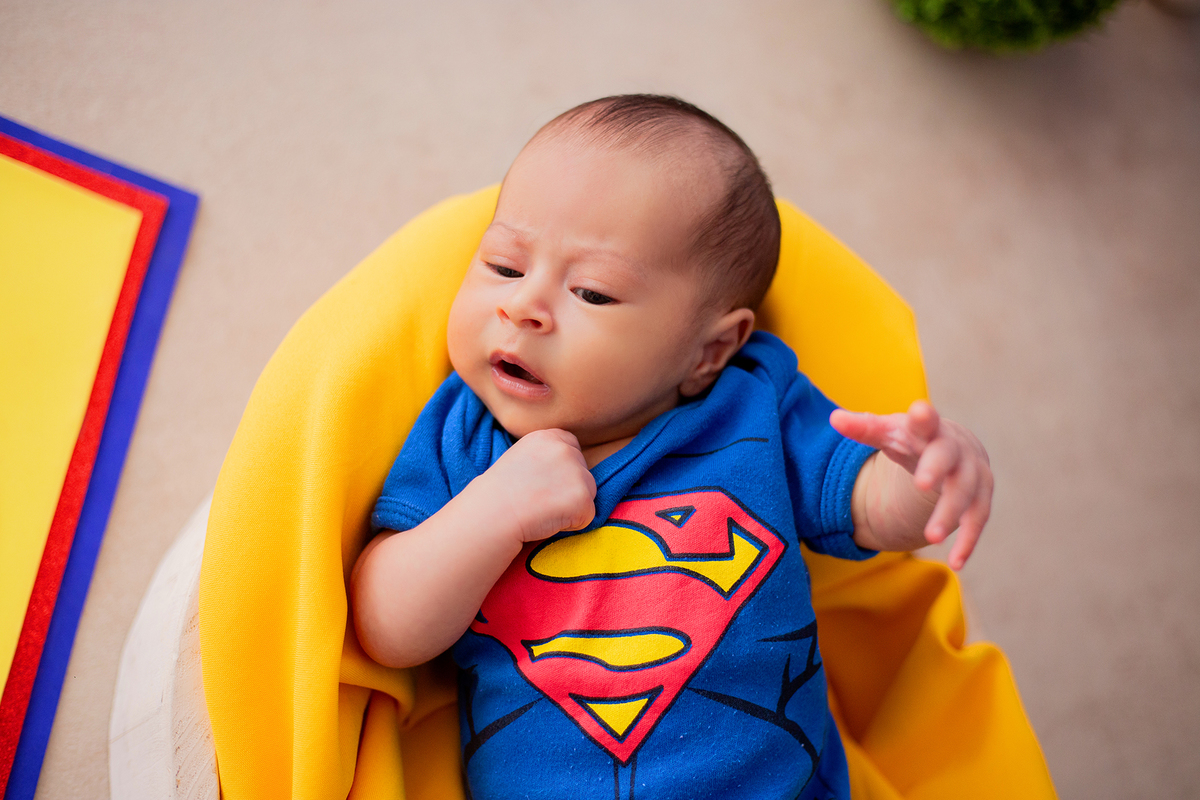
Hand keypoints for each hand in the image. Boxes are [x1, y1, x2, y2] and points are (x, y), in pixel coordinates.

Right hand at [478, 428, 596, 542]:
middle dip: (568, 487)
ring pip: (588, 493)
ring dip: (571, 506)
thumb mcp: (520, 457)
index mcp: (548, 437)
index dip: (561, 469)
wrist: (492, 514)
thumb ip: (545, 455)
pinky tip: (548, 520)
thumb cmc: (500, 493)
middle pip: (583, 471)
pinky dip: (573, 524)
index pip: (572, 447)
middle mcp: (565, 450)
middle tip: (539, 498)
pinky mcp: (582, 498)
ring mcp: (576, 473)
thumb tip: (562, 470)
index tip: (542, 482)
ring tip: (542, 509)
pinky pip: (587, 516)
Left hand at [830, 400, 991, 569]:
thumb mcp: (889, 432)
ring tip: (930, 538)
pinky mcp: (981, 498)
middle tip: (921, 484)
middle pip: (947, 457)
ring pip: (965, 494)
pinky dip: (968, 542)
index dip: (923, 417)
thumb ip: (864, 427)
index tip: (920, 411)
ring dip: (949, 515)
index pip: (925, 420)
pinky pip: (977, 520)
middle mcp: (955, 449)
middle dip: (935, 469)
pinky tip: (956, 563)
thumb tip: (834, 418)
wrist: (956, 448)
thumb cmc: (915, 438)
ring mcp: (972, 473)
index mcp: (929, 429)